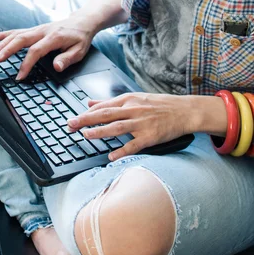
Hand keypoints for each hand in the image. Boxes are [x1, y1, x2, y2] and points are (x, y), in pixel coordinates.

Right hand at [0, 12, 96, 80]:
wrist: (82, 21)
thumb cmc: (80, 37)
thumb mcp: (79, 51)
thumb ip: (67, 59)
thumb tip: (57, 67)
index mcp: (54, 37)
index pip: (36, 51)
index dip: (26, 64)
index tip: (20, 76)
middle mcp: (42, 31)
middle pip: (21, 39)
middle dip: (7, 49)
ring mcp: (37, 29)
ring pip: (16, 34)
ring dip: (2, 43)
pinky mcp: (33, 29)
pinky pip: (16, 31)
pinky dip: (3, 35)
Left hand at [67, 92, 191, 160]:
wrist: (183, 110)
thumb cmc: (158, 104)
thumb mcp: (133, 98)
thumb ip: (110, 102)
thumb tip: (89, 102)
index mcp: (128, 100)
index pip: (103, 106)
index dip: (86, 113)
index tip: (72, 118)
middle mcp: (133, 110)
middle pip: (106, 114)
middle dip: (86, 119)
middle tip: (71, 124)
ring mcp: (142, 123)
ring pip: (117, 127)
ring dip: (100, 131)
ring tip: (86, 135)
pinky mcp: (151, 136)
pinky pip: (134, 144)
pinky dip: (122, 150)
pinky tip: (111, 156)